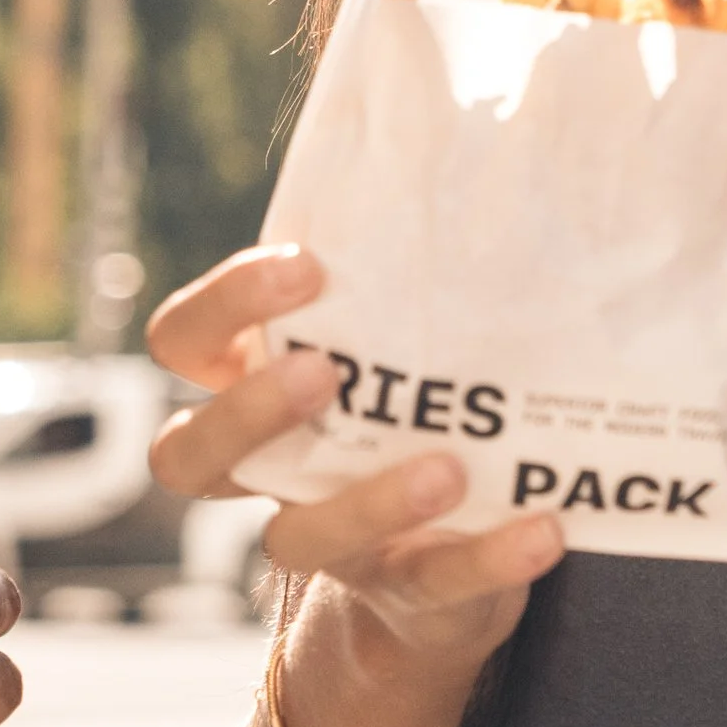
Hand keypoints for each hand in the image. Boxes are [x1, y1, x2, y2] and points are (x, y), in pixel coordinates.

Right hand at [147, 246, 556, 685]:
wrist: (448, 567)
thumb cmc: (413, 409)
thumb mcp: (393, 344)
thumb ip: (399, 273)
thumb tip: (468, 134)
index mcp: (250, 388)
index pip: (183, 341)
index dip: (225, 304)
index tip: (305, 265)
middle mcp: (267, 472)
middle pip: (188, 456)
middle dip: (249, 410)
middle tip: (322, 369)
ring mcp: (328, 543)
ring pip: (299, 541)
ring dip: (368, 502)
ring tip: (447, 468)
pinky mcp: (403, 593)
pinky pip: (434, 585)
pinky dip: (488, 560)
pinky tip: (543, 528)